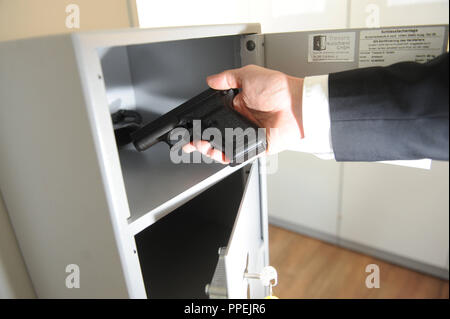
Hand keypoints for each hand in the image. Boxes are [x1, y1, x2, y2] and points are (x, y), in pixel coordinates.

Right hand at [182, 65, 303, 162]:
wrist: (298, 105)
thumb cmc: (279, 89)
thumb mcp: (249, 75)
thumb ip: (228, 77)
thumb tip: (211, 79)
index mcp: (238, 104)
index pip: (214, 115)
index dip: (201, 121)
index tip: (190, 125)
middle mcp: (242, 120)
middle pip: (215, 133)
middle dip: (199, 138)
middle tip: (189, 141)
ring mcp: (248, 134)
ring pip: (223, 145)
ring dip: (209, 147)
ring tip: (199, 145)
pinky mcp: (256, 145)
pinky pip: (238, 153)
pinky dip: (226, 155)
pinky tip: (216, 152)